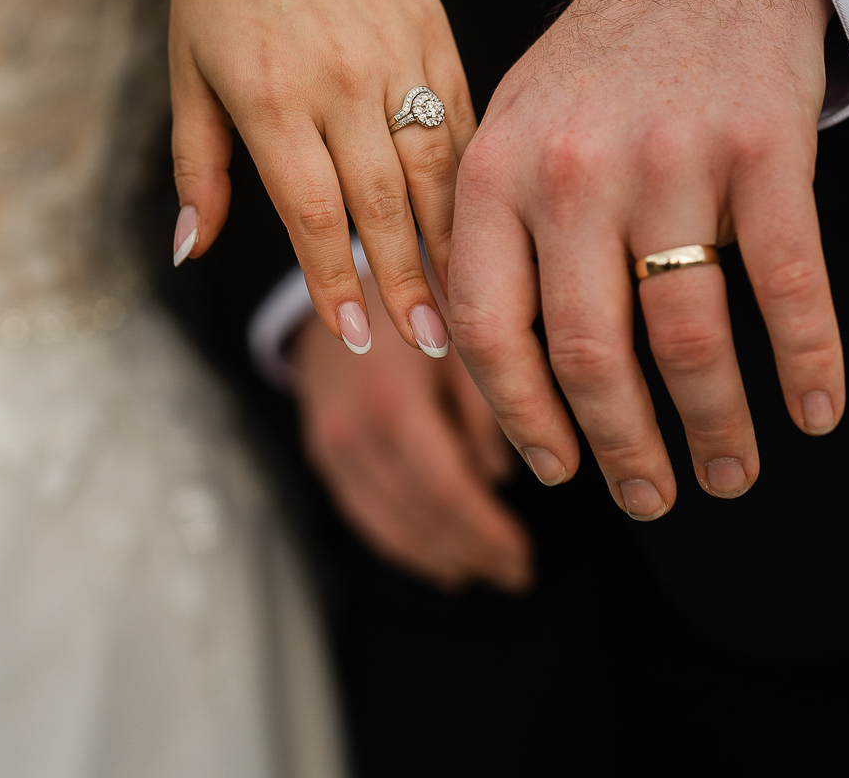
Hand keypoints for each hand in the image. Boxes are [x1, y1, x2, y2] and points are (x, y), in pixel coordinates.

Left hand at [44, 0, 471, 355]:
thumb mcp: (186, 77)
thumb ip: (197, 169)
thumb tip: (190, 255)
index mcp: (269, 94)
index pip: (315, 213)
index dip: (339, 282)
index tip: (358, 340)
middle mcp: (338, 73)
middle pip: (387, 199)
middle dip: (412, 280)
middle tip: (437, 348)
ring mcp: (393, 45)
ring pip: (438, 161)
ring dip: (455, 237)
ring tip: (473, 300)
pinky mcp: (430, 23)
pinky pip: (460, 111)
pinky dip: (470, 171)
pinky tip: (482, 219)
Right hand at [294, 273, 530, 590]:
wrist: (336, 277)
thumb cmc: (410, 295)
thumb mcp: (460, 326)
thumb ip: (485, 399)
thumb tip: (505, 474)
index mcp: (392, 399)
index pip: (445, 490)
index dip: (488, 531)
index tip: (526, 554)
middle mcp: (353, 429)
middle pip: (419, 517)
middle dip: (472, 551)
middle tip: (518, 572)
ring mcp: (331, 445)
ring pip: (389, 527)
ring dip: (441, 557)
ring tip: (487, 570)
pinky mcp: (322, 452)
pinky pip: (363, 516)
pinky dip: (404, 545)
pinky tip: (439, 561)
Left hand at [448, 0, 844, 519]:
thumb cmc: (600, 67)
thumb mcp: (510, 127)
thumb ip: (489, 234)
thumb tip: (476, 368)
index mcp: (496, 171)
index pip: (490, 328)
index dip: (522, 416)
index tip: (556, 469)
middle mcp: (575, 170)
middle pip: (591, 351)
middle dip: (623, 447)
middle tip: (650, 495)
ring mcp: (673, 158)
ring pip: (688, 335)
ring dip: (715, 425)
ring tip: (729, 470)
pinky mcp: (766, 147)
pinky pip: (789, 282)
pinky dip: (809, 360)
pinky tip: (817, 410)